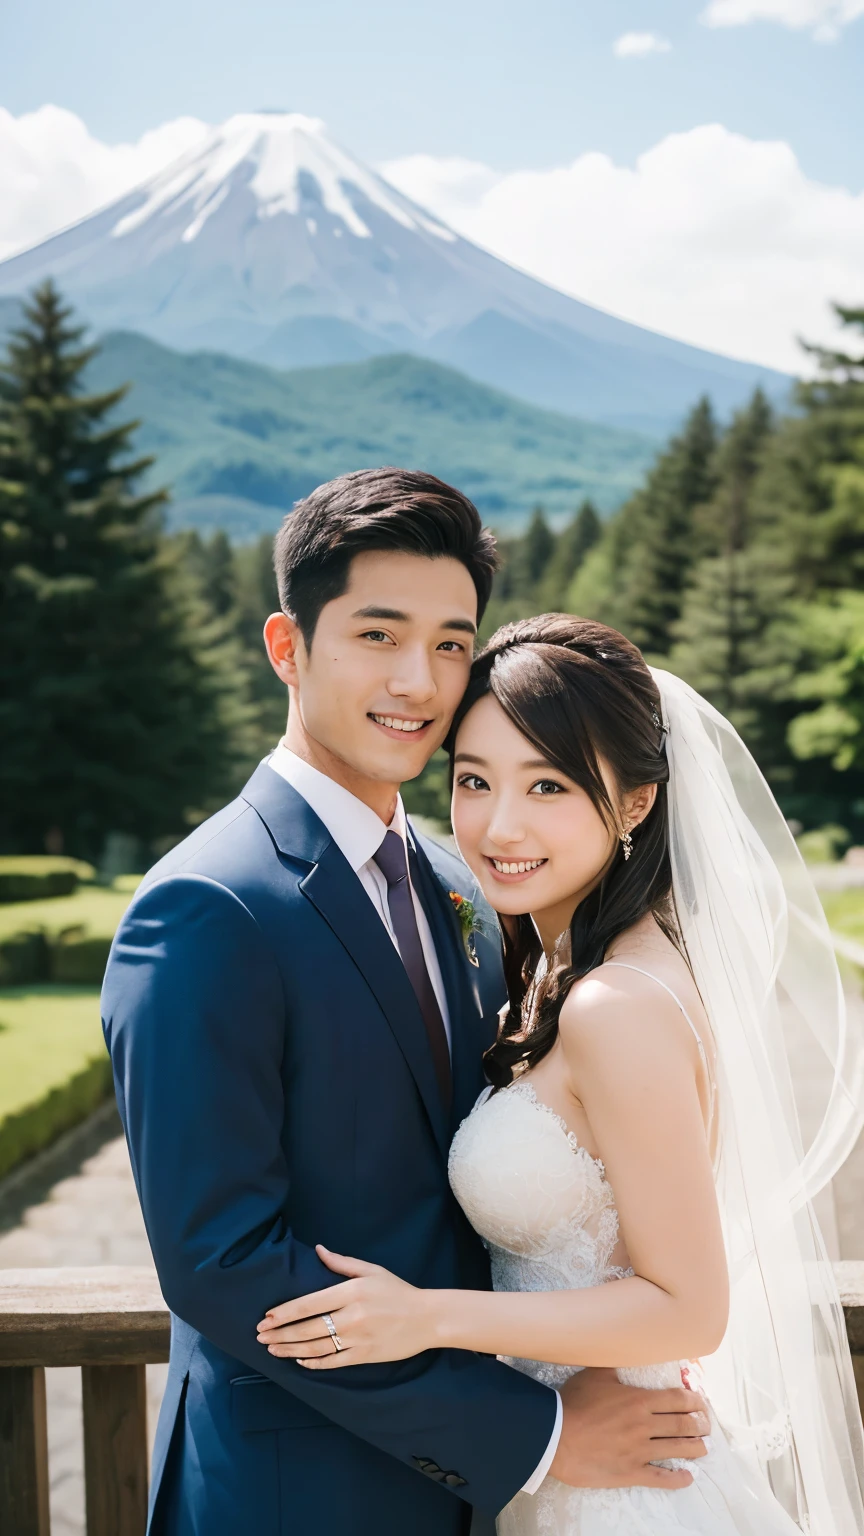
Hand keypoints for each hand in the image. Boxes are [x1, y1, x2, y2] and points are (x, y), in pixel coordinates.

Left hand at [256, 1245, 436, 1367]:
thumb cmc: (397, 1291)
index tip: (267, 1317)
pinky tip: (300, 1360)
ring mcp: (357, 1339)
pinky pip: (333, 1362)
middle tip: (260, 1337)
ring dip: (291, 1349)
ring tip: (273, 1349)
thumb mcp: (372, 1270)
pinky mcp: (364, 1356)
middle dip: (280, 1333)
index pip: (309, 1303)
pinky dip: (314, 1362)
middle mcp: (351, 1317)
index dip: (285, 1312)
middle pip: (307, 1328)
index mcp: (351, 1292)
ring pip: (316, 1347)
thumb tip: (319, 1250)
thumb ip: (342, 1263)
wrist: (427, 1318)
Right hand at [550, 1368, 709, 1490]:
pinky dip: (678, 1478)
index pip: (678, 1399)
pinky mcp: (630, 1472)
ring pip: (678, 1449)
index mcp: (639, 1400)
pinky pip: (660, 1477)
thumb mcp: (596, 1374)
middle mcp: (645, 1425)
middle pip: (683, 1424)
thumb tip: (625, 1345)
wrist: (556, 1436)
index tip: (701, 1403)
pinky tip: (688, 1477)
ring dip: (696, 1448)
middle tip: (706, 1425)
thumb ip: (615, 1362)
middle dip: (700, 1424)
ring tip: (704, 1447)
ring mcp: (639, 1451)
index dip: (694, 1401)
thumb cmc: (574, 1403)